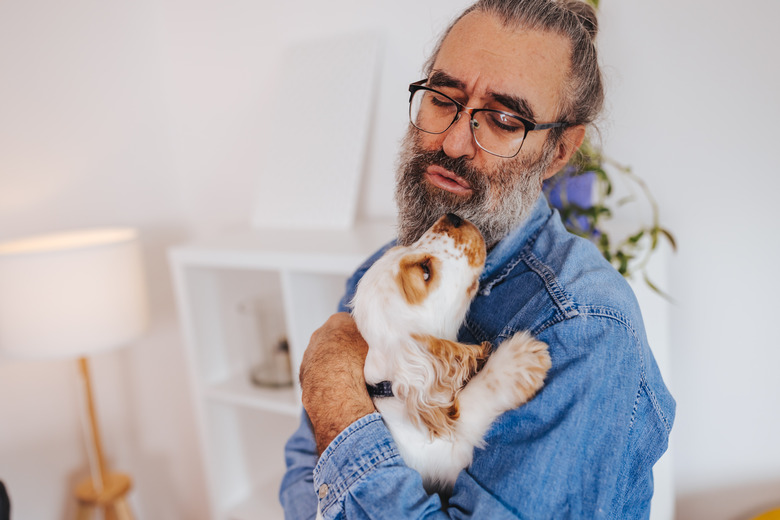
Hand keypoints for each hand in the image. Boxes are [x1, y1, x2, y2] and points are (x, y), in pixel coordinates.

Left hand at [299, 313, 374, 454]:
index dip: (361, 336)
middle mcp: (320, 333)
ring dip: (334, 364)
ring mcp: (309, 352)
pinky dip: (325, 378)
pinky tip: (336, 388)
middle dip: (345, 349)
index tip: (367, 348)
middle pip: (336, 339)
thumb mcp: (376, 345)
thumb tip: (381, 341)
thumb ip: (375, 339)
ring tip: (349, 379)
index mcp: (338, 320)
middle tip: (359, 363)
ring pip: (324, 356)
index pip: (351, 323)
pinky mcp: (303, 372)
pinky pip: (317, 372)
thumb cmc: (359, 364)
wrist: (336, 388)